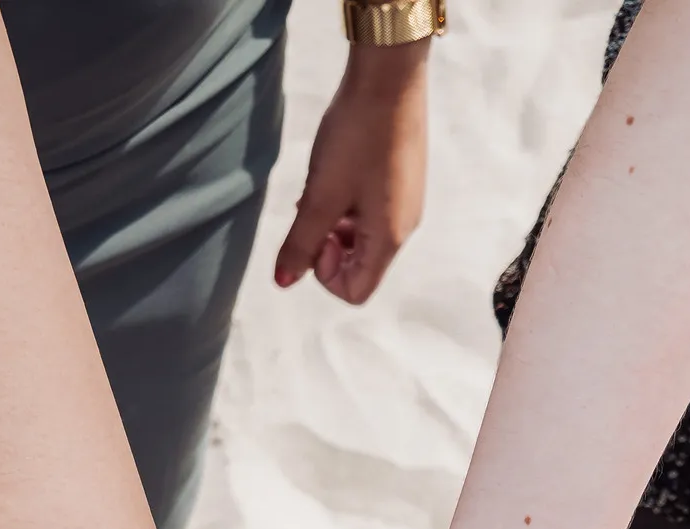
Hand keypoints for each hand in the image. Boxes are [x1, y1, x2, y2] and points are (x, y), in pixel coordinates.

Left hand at [275, 43, 429, 303]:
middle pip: (360, 265)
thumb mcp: (321, 194)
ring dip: (335, 224)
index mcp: (389, 238)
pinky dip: (347, 204)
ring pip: (363, 237)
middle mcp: (404, 226)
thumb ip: (301, 242)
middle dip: (329, 247)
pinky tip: (334, 173)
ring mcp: (405, 202)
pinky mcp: (402, 179)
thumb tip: (283, 281)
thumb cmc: (357, 135)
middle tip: (313, 210)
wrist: (390, 75)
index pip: (356, 291)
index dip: (326, 274)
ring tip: (320, 187)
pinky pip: (371, 210)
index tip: (316, 234)